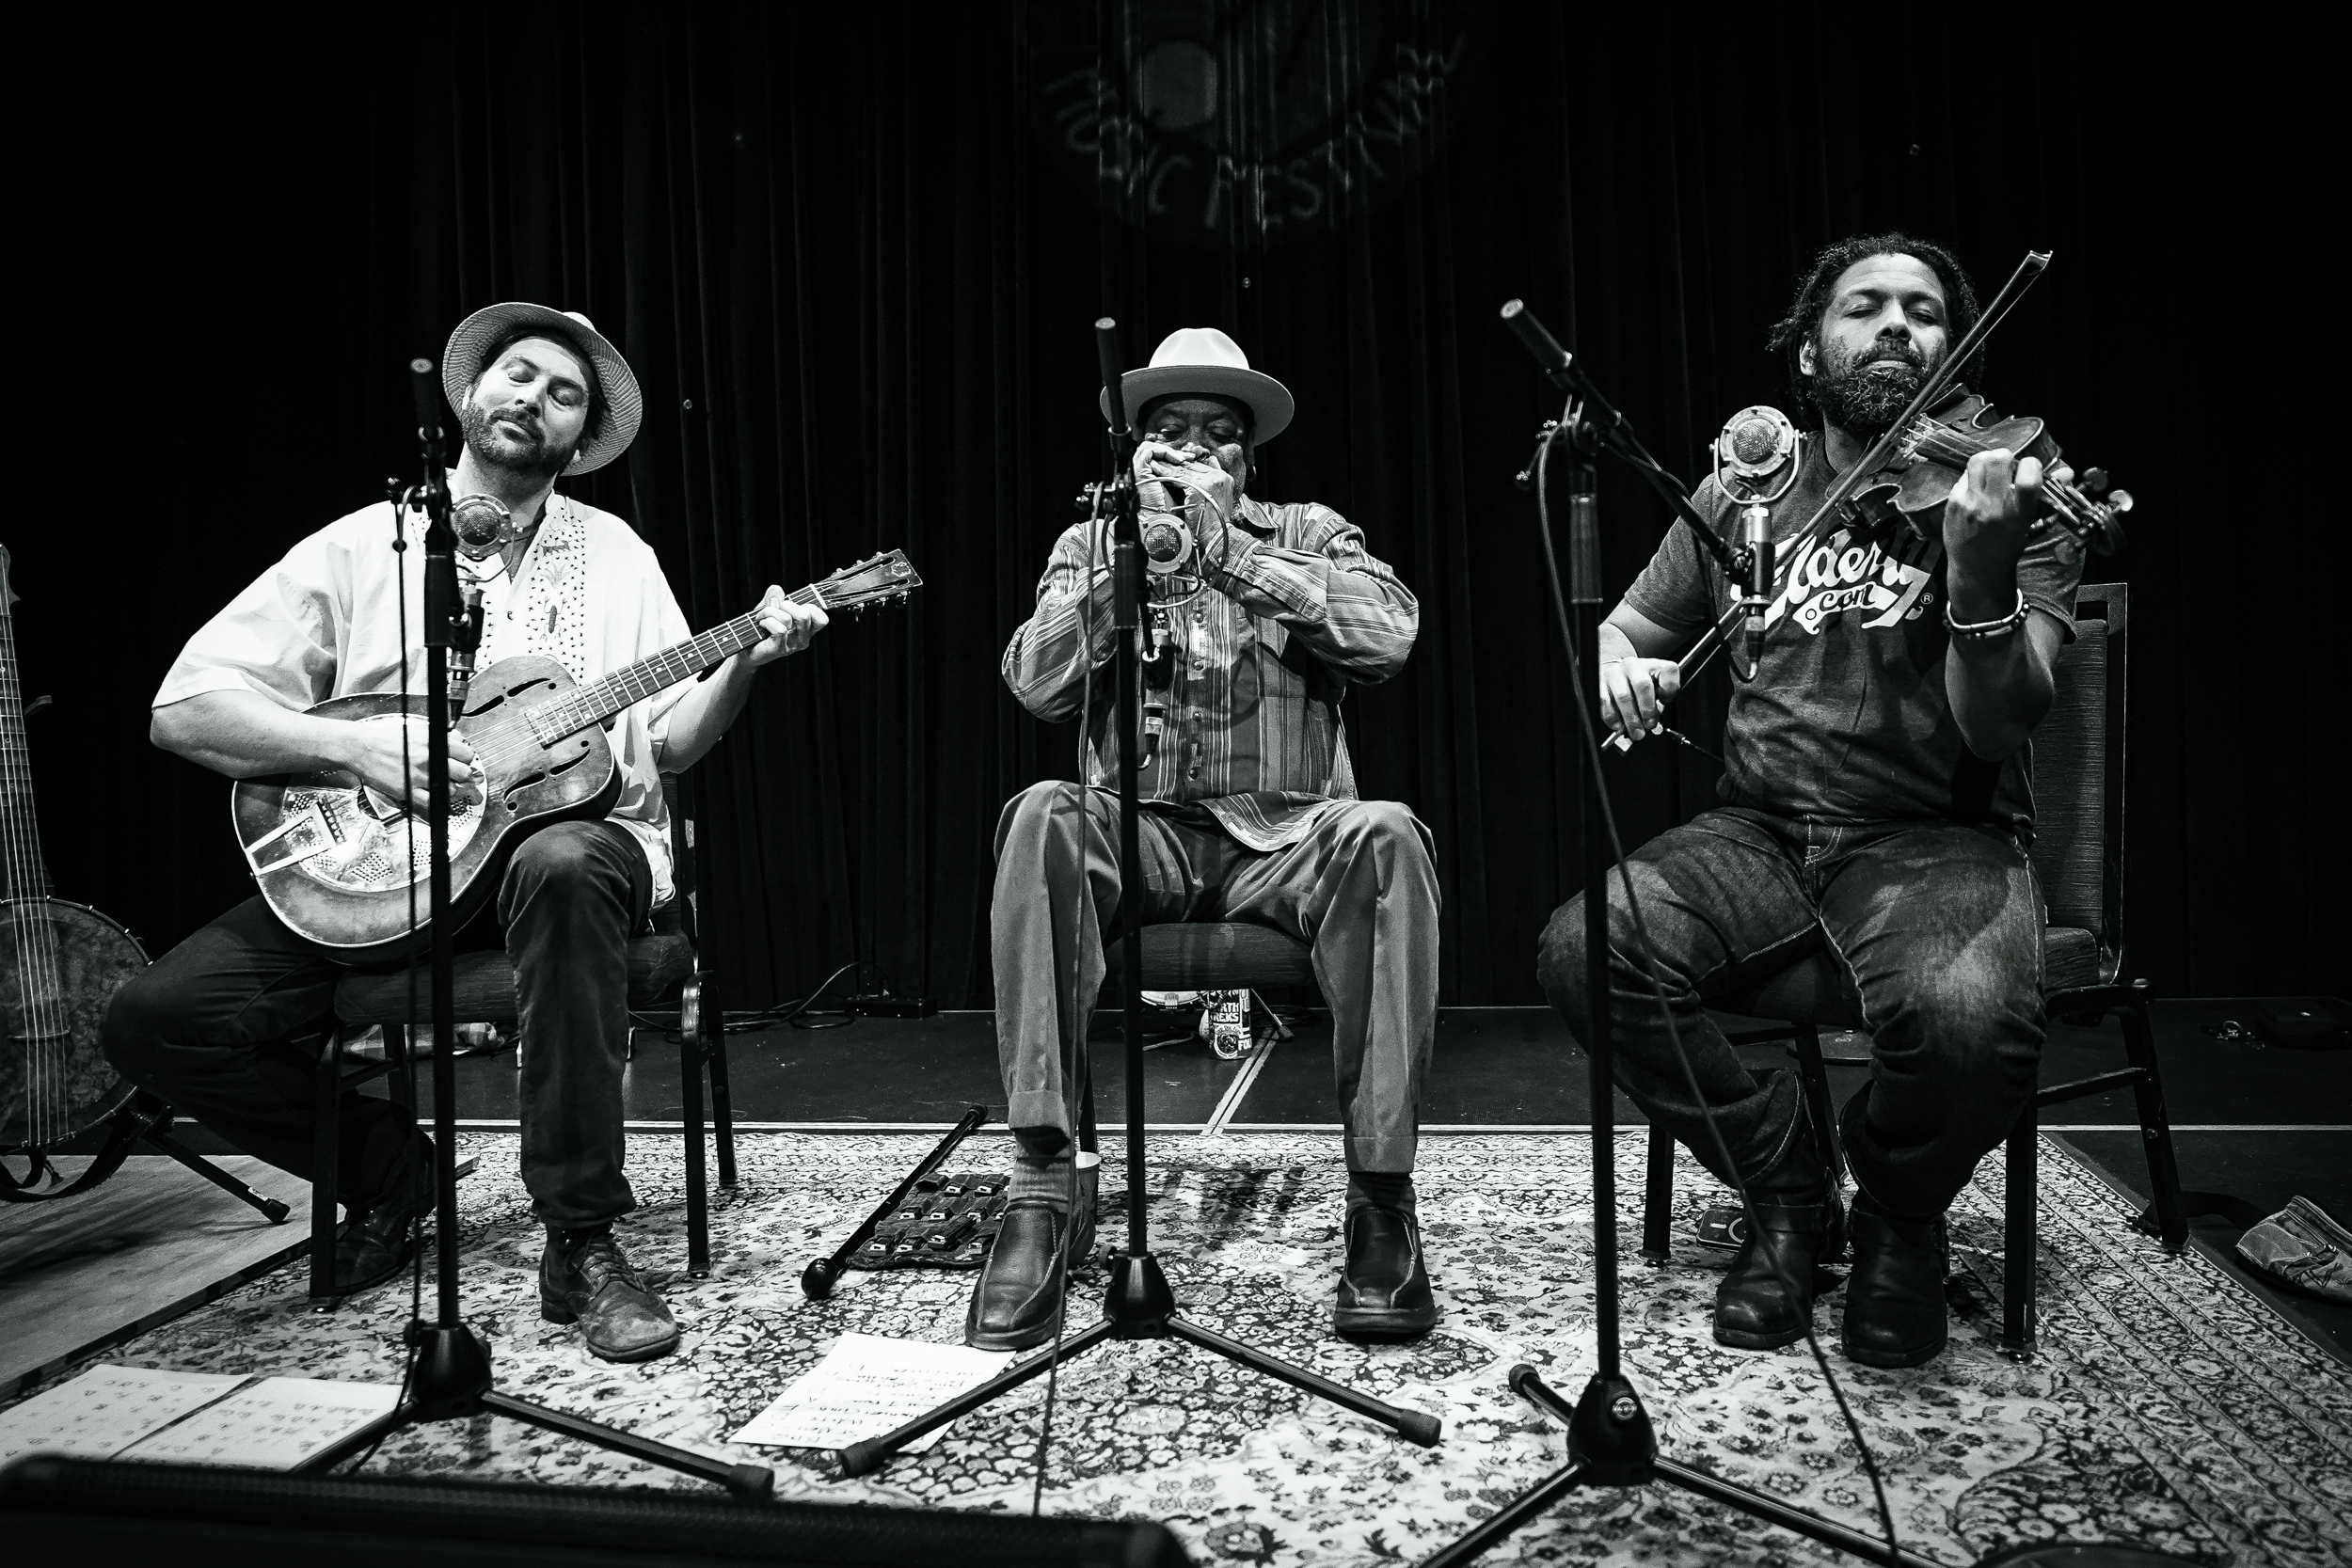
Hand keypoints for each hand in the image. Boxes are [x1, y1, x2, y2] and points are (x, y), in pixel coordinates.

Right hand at [339, 722, 478, 810]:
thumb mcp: (418, 730)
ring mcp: (420, 776)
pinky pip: (433, 802)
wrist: (362, 748)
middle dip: (461, 776)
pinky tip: (432, 795)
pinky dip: (436, 802)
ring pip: (451, 790)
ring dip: (449, 789)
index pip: (467, 754)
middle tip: (454, 775)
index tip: (461, 762)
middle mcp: (429, 758)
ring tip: (440, 785)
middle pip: (463, 773)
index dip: (466, 759)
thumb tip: (458, 741)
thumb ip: (440, 737)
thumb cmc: (386, 739)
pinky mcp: (409, 790)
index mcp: (433, 742)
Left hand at [741, 586, 828, 667]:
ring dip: (769, 612)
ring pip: (787, 619)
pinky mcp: (779, 650)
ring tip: (762, 617)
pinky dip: (766, 621)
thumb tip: (777, 590)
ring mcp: (792, 646)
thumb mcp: (769, 608)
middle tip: (772, 609)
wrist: (745, 649)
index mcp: (806, 630)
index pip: (822, 619)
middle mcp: (803, 639)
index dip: (809, 606)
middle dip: (784, 604)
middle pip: (804, 615)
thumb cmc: (760, 628)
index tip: (793, 606)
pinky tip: (761, 625)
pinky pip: (778, 629)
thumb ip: (775, 597)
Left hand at [1133, 439, 1236, 523]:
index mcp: (1224, 477)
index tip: (1171, 462)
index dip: (1184, 464)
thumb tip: (1203, 468)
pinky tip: (1156, 471)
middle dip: (1174, 463)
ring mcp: (1211, 480)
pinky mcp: (1200, 487)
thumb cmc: (1214, 523)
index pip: (1200, 466)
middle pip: (1192, 465)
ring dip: (1167, 466)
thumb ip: (1210, 484)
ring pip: (1184, 469)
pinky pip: (1179, 478)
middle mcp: (1219, 476)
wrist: (1218, 536)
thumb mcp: (1216, 499)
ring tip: (1155, 463)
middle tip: (1159, 459)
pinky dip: (1166, 474)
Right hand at [1601, 657, 1682, 739]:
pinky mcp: (1600, 683)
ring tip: (1635, 731)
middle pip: (1643, 685)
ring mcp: (1616, 673)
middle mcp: (1634, 666)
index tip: (1665, 702)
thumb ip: (1658, 703)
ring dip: (1631, 718)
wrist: (1615, 674)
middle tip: (1649, 725)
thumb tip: (1652, 722)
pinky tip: (1619, 725)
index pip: (1668, 671)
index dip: (1669, 689)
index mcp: (1653, 666)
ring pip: (1623, 696)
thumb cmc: (1638, 688)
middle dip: (1647, 710)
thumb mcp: (1654, 690)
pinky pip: (1605, 702)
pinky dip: (1613, 717)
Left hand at [1942, 450, 2072, 614]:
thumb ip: (2047, 495)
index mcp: (2019, 513)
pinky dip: (1973, 478)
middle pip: (1998, 459)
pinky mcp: (1953, 504)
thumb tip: (2068, 472)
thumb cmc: (2007, 545)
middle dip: (2005, 456)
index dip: (2031, 464)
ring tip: (1991, 473)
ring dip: (1987, 461)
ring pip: (1977, 461)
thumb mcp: (2030, 523)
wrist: (1976, 569)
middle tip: (2006, 467)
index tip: (2028, 468)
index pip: (2029, 475)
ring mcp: (1970, 504)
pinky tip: (1977, 491)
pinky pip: (1964, 477)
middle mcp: (1994, 507)